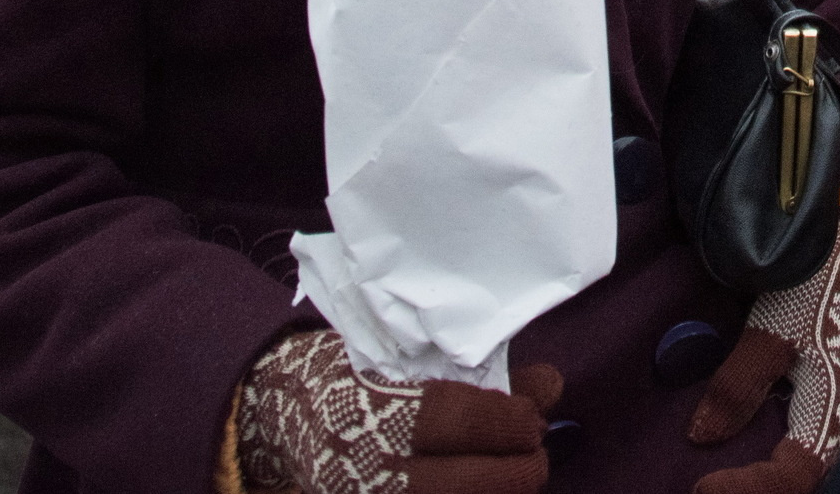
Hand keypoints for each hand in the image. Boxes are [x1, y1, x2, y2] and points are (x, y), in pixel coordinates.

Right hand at [236, 329, 558, 493]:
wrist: (287, 412)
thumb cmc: (362, 376)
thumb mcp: (414, 359)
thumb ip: (485, 375)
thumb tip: (552, 387)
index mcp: (373, 410)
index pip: (455, 421)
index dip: (508, 423)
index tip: (534, 420)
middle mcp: (365, 469)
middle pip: (464, 486)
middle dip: (517, 472)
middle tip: (535, 456)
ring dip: (497, 493)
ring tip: (512, 475)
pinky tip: (484, 489)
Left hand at [686, 212, 839, 492]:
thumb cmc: (816, 290)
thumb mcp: (772, 333)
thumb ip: (738, 386)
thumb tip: (702, 436)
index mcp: (833, 416)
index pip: (790, 479)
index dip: (746, 489)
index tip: (700, 483)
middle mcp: (834, 426)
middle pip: (790, 482)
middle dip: (745, 487)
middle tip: (695, 484)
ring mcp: (824, 414)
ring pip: (786, 464)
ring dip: (748, 472)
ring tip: (704, 472)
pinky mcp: (812, 400)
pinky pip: (783, 442)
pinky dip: (752, 450)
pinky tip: (721, 443)